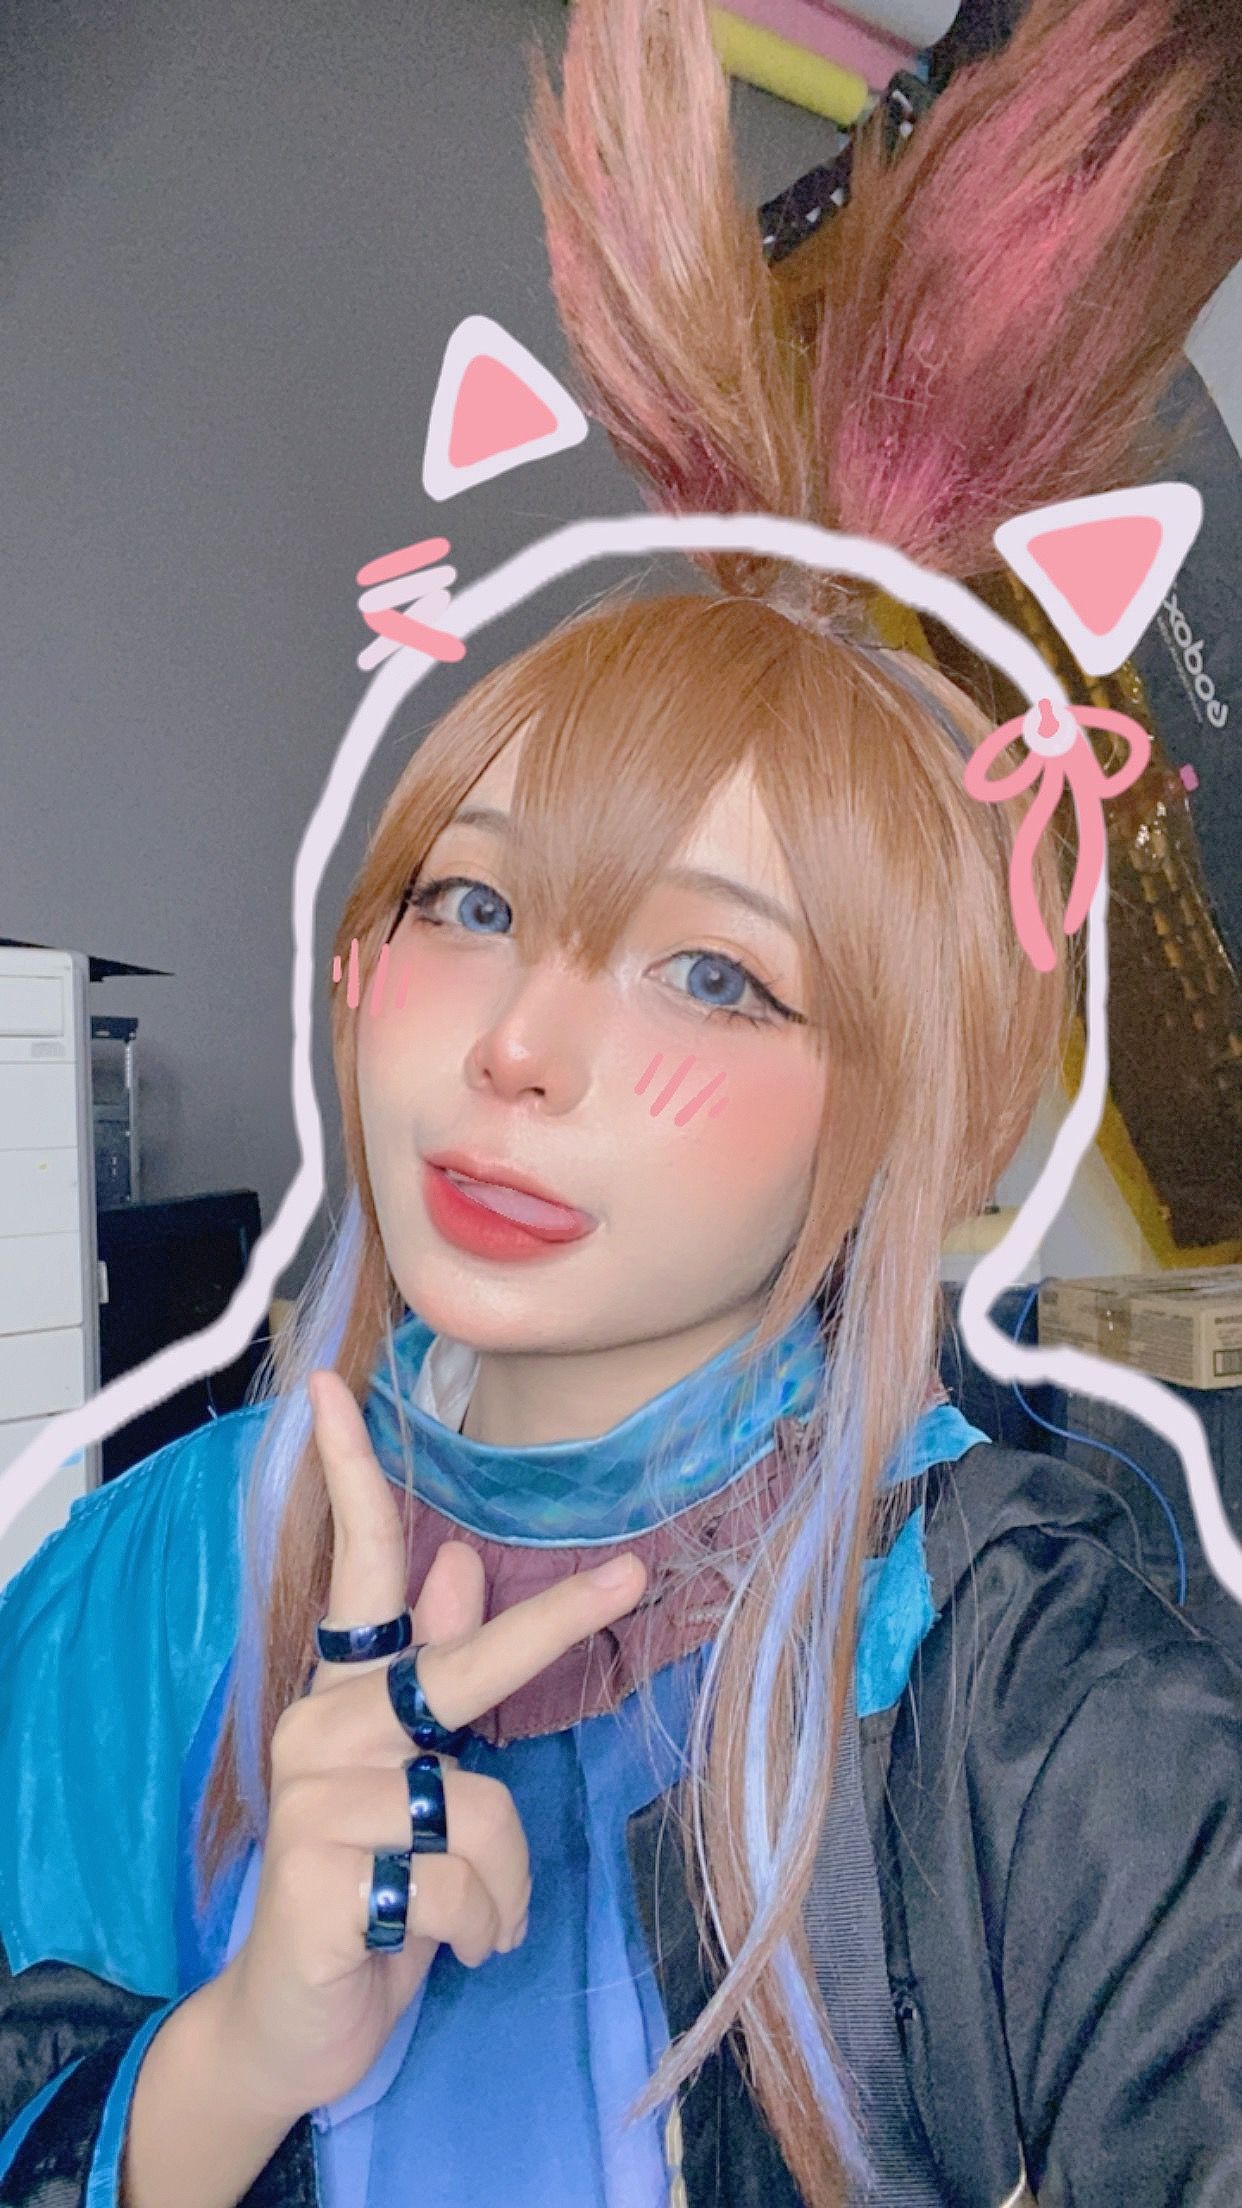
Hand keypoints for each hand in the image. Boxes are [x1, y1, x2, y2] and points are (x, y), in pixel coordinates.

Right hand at [215, 1367, 646, 2121]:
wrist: (292, 2026)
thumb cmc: (368, 1887)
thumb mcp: (413, 1782)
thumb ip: (430, 1675)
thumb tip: (458, 1567)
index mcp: (343, 1697)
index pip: (352, 1572)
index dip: (349, 1480)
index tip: (335, 1393)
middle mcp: (321, 1729)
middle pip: (457, 1670)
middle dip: (551, 1627)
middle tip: (631, 1576)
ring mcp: (314, 1800)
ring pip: (481, 1809)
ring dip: (501, 1886)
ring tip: (460, 1918)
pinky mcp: (320, 1876)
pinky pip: (460, 1886)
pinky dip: (478, 1929)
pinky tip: (434, 1947)